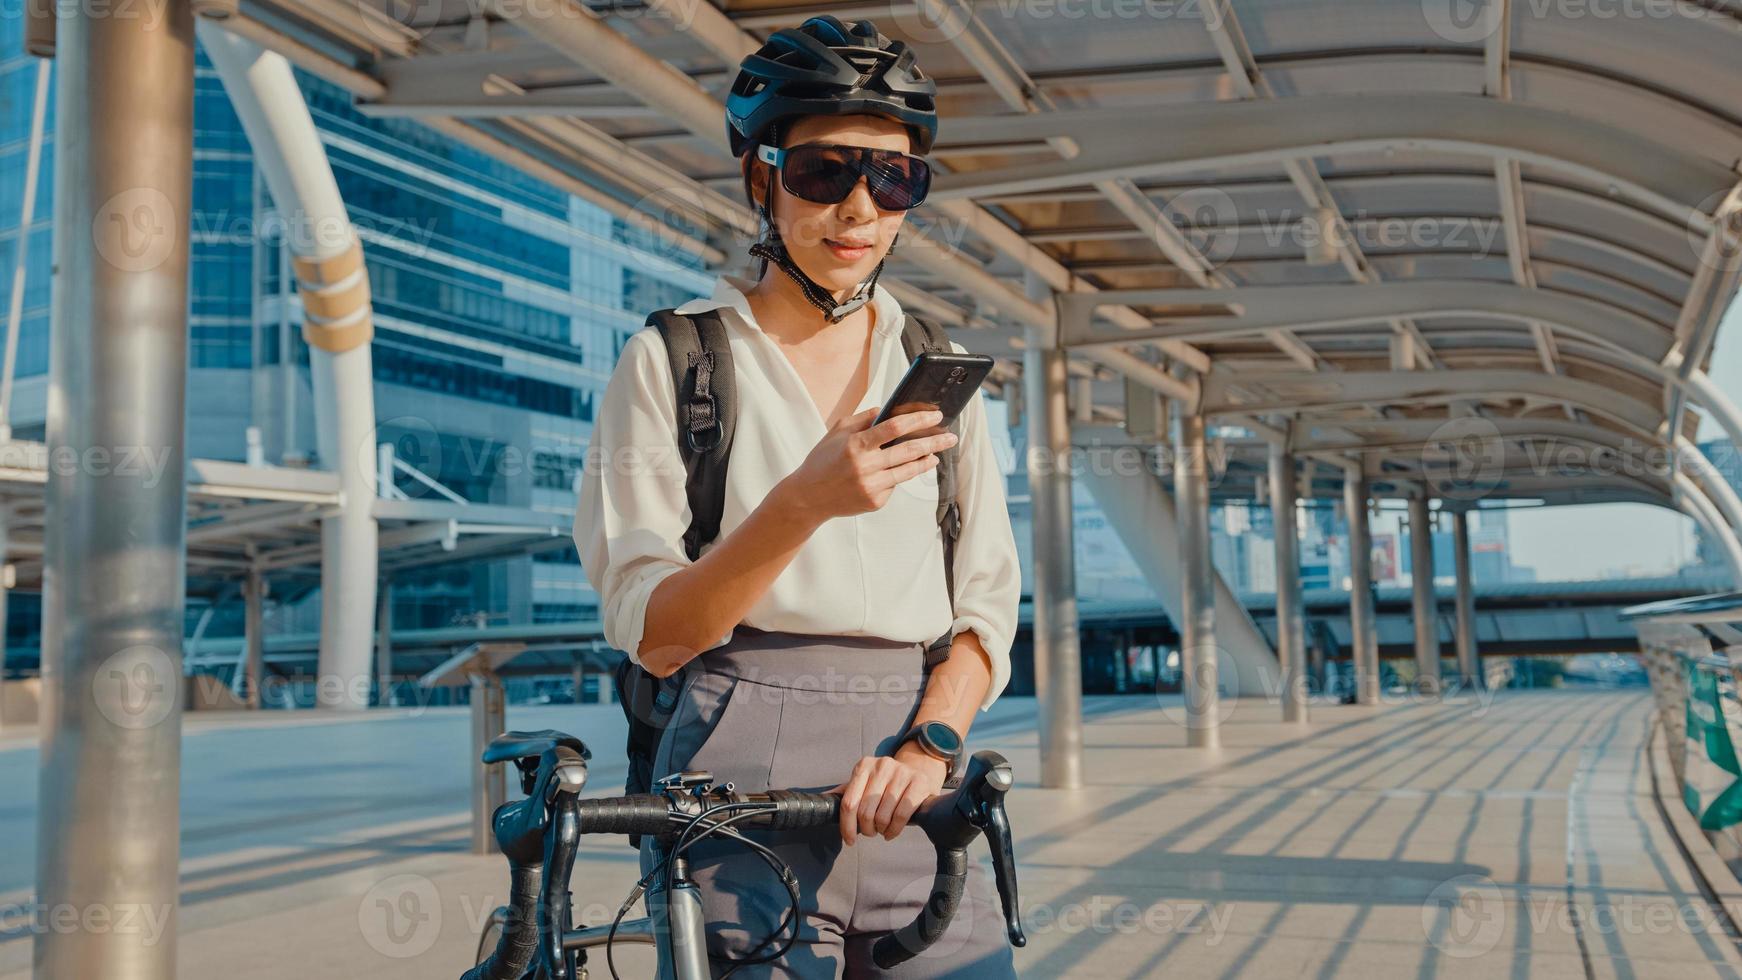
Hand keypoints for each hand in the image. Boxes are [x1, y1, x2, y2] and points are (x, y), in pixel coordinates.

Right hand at [775, 407, 957, 524]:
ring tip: (937, 455)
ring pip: (908, 471)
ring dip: (926, 461)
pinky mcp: (875, 502)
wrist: (807, 497)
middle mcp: (866, 466)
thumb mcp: (837, 431)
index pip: (894, 428)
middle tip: (950, 437)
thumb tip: (889, 410)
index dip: (918, 421)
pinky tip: (898, 471)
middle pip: (909, 451)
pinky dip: (898, 476)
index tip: (935, 417)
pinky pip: (894, 485)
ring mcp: (872, 486)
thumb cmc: (822, 460)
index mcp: (856, 444)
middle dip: (933, 442)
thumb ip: (863, 418)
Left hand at [828, 746, 948, 844]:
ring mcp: (901, 772)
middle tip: (871, 831)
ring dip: (881, 830)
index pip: (848, 803)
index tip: (849, 840)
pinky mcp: (918, 782)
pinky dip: (894, 830)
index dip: (847, 826)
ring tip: (883, 829)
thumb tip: (821, 799)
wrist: (919, 773)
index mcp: (864, 766)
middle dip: (866, 829)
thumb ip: (845, 792)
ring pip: (882, 816)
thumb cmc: (886, 785)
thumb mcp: (865, 784)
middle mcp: (882, 765)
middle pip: (865, 812)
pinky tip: (892, 831)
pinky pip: (901, 816)